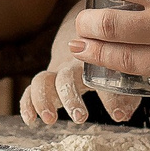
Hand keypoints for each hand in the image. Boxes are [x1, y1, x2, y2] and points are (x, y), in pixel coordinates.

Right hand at [18, 8, 140, 127]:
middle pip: (67, 77)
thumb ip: (122, 95)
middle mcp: (72, 63)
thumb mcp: (117, 74)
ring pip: (43, 80)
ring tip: (50, 119)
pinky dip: (27, 103)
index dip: (111, 98)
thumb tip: (122, 116)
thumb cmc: (104, 57)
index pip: (103, 78)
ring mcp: (55, 70)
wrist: (81, 30)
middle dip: (71, 98)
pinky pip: (30, 89)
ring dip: (44, 100)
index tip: (118, 115)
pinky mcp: (44, 79)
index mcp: (94, 60)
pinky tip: (30, 120)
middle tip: (81, 117)